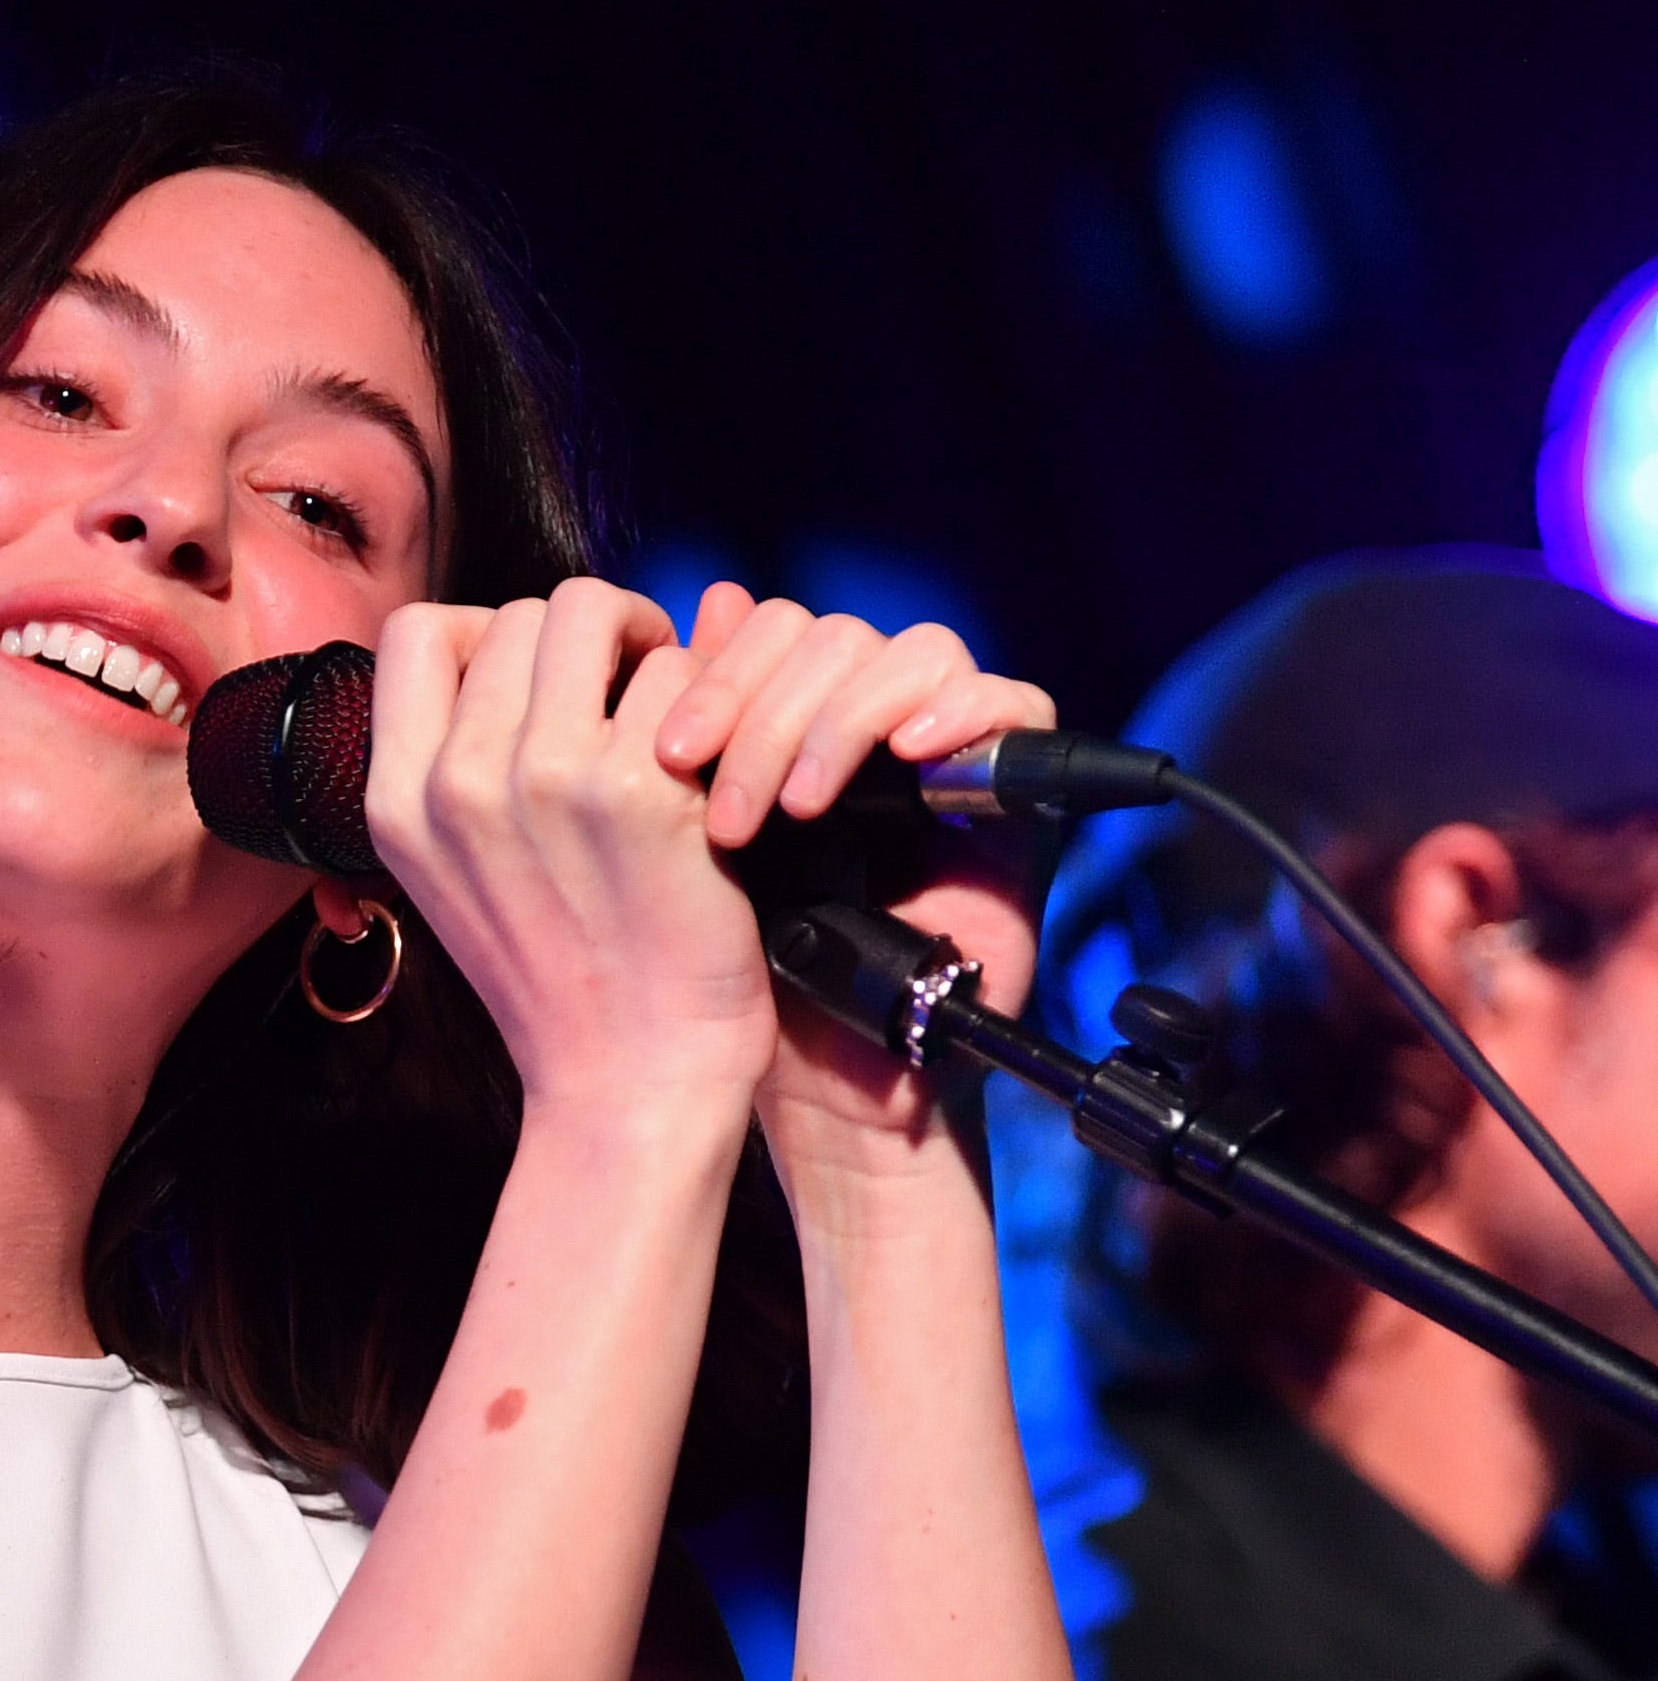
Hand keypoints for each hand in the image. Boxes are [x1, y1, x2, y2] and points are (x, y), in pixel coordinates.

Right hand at [362, 579, 774, 1131]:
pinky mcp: (641, 792)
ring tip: (672, 714)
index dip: (486, 631)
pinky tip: (711, 766)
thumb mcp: (450, 877)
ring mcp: (546, 780)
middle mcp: (457, 782)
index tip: (539, 680)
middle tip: (630, 689)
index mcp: (394, 801)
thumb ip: (453, 768)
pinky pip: (679, 675)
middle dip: (584, 637)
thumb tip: (505, 651)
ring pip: (594, 617)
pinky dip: (707, 705)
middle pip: (518, 612)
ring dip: (643, 650)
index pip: (415, 632)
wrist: (628, 1080)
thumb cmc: (558, 978)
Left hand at [650, 583, 1059, 1195]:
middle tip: (722, 799)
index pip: (770, 632)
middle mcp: (871, 726)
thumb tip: (707, 604)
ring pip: (913, 653)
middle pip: (834, 635)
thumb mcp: (695, 841)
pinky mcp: (1016, 793)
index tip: (663, 752)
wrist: (820, 1076)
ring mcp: (945, 754)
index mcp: (791, 724)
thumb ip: (702, 732)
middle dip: (766, 705)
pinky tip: (904, 754)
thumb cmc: (748, 971)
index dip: (717, 674)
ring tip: (797, 809)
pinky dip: (960, 710)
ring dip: (842, 718)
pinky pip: (1015, 701)